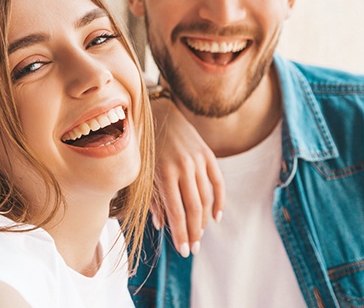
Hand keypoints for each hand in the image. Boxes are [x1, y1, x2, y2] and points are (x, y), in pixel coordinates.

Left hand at [150, 98, 224, 257]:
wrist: (160, 113)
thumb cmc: (146, 147)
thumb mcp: (144, 173)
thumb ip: (153, 199)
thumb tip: (162, 225)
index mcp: (165, 173)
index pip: (177, 212)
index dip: (181, 234)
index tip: (184, 250)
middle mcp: (184, 167)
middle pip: (194, 208)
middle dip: (194, 232)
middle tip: (194, 249)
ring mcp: (198, 160)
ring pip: (207, 198)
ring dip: (204, 220)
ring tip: (200, 234)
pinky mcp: (208, 154)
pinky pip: (218, 182)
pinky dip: (219, 201)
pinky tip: (217, 216)